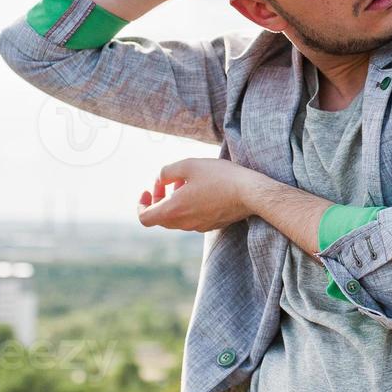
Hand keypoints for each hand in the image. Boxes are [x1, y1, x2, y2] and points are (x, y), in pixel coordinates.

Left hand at [137, 157, 256, 232]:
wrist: (250, 193)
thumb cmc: (219, 177)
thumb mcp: (188, 165)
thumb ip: (166, 172)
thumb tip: (159, 180)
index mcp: (173, 211)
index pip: (145, 218)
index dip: (141, 205)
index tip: (147, 191)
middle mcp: (183, 223)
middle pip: (161, 218)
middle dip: (159, 200)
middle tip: (168, 182)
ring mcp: (198, 226)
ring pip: (177, 218)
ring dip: (175, 202)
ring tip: (187, 182)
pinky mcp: (211, 225)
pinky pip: (192, 219)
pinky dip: (189, 206)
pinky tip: (202, 190)